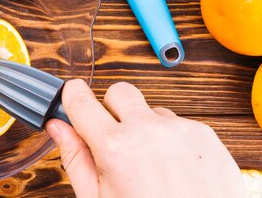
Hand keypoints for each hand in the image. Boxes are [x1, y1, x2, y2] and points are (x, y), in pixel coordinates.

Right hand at [46, 80, 244, 197]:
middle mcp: (148, 131)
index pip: (80, 98)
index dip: (72, 97)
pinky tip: (174, 170)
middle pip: (118, 92)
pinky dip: (172, 140)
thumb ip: (76, 159)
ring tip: (152, 167)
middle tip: (116, 142)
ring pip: (151, 111)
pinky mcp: (204, 134)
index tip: (72, 100)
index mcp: (115, 149)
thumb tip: (57, 127)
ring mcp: (179, 130)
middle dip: (112, 109)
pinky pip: (178, 123)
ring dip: (145, 129)